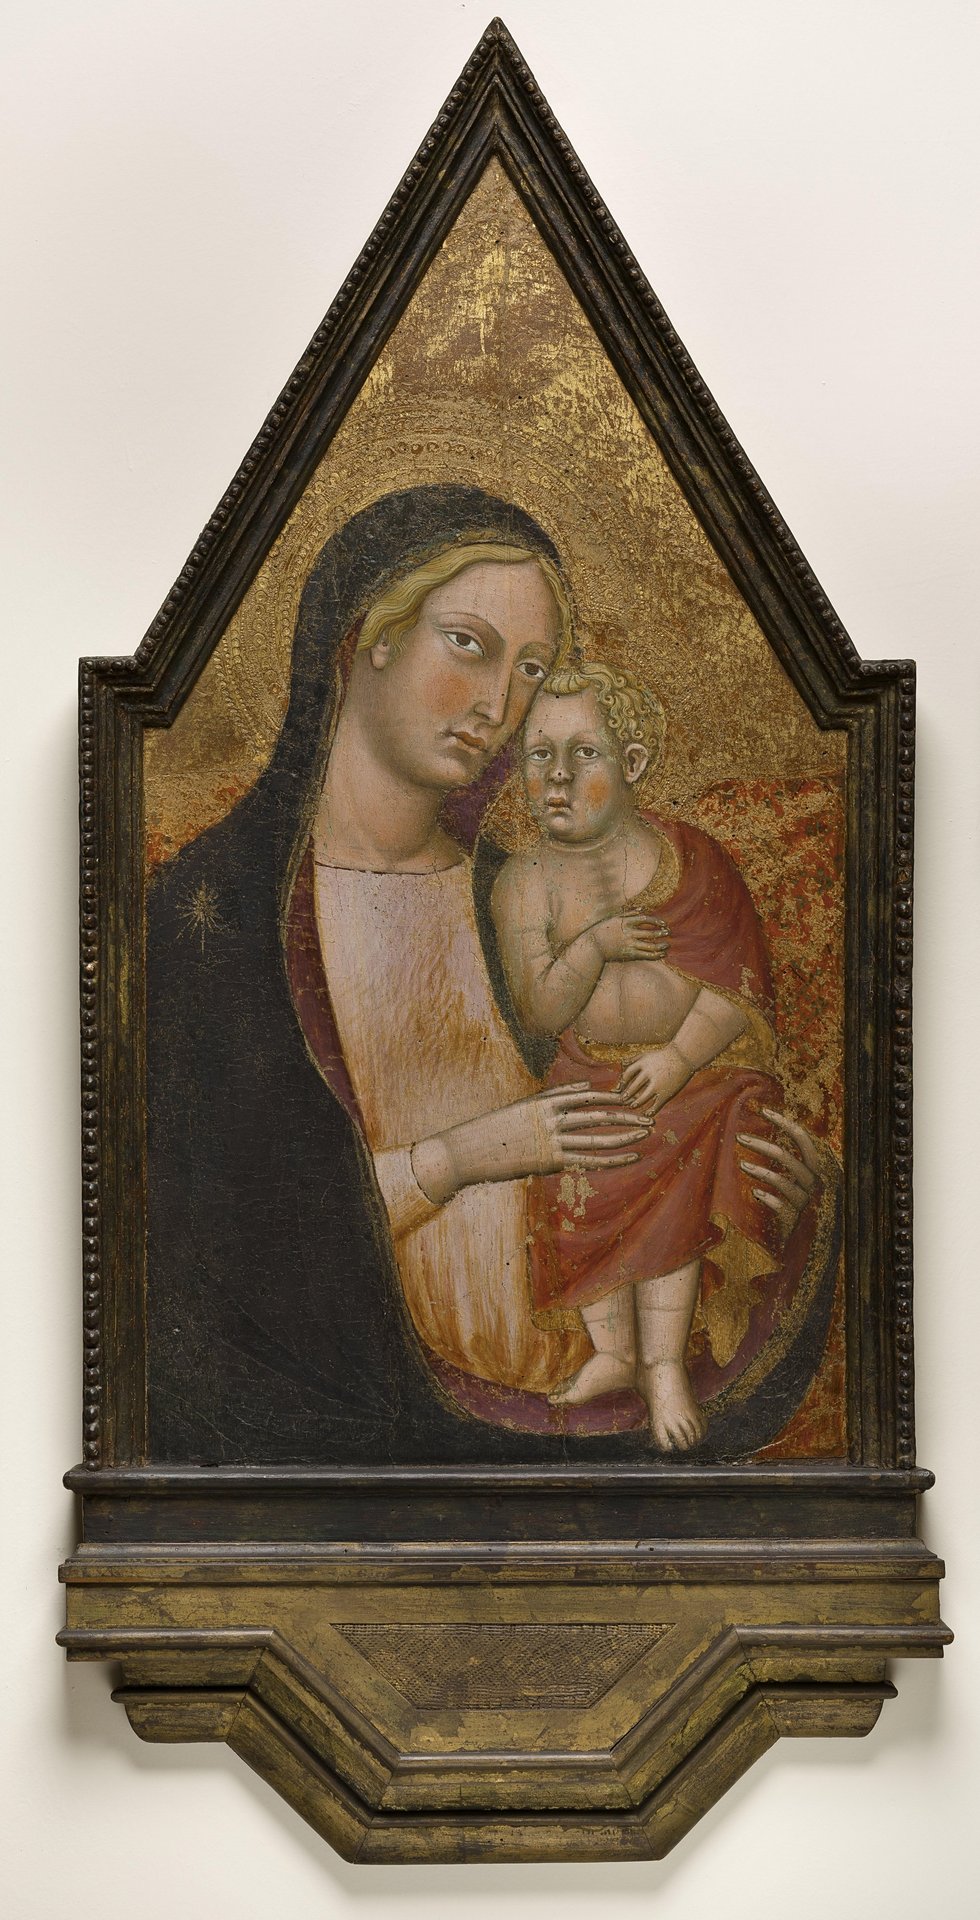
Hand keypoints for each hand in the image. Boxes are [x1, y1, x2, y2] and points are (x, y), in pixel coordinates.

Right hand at [413, 1084, 652, 1202]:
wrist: (469, 1151)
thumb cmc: (495, 1130)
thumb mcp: (523, 1108)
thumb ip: (553, 1099)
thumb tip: (582, 1090)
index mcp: (545, 1101)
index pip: (587, 1096)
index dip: (613, 1097)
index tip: (632, 1098)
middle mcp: (552, 1117)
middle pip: (599, 1114)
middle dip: (628, 1115)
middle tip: (651, 1115)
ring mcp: (552, 1139)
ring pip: (598, 1136)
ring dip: (626, 1136)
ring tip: (647, 1134)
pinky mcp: (550, 1160)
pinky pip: (589, 1160)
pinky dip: (613, 1159)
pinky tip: (631, 1158)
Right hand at [592, 912, 668, 962]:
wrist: (593, 946)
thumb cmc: (602, 930)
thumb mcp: (613, 919)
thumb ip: (628, 914)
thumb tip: (641, 909)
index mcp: (625, 923)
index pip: (645, 919)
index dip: (656, 921)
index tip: (663, 923)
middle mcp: (629, 933)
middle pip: (651, 933)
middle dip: (662, 933)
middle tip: (668, 932)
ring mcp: (629, 945)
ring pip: (650, 946)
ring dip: (661, 946)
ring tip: (667, 945)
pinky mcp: (629, 954)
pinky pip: (646, 955)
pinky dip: (656, 955)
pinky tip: (661, 954)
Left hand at [616, 1042, 690, 1114]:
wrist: (684, 1056)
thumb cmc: (664, 1056)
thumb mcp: (647, 1054)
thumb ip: (634, 1059)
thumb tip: (622, 1064)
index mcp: (643, 1063)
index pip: (627, 1074)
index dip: (622, 1083)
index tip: (619, 1088)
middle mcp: (649, 1073)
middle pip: (633, 1088)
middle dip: (626, 1095)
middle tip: (623, 1100)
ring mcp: (657, 1084)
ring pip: (642, 1098)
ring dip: (636, 1104)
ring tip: (632, 1106)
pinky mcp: (666, 1092)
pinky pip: (655, 1105)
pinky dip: (650, 1111)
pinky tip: (647, 1112)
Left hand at [737, 1107, 822, 1231]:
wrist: (810, 1247)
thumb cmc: (803, 1208)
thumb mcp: (802, 1182)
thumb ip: (793, 1163)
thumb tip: (769, 1135)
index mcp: (818, 1170)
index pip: (805, 1141)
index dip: (786, 1124)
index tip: (764, 1111)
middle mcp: (815, 1185)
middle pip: (790, 1159)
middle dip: (764, 1146)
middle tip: (739, 1137)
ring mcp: (806, 1204)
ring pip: (784, 1182)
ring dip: (761, 1172)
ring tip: (742, 1165)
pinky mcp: (796, 1222)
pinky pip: (781, 1207)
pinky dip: (768, 1198)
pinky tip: (756, 1194)